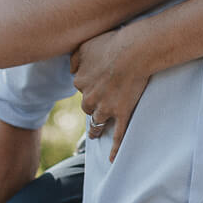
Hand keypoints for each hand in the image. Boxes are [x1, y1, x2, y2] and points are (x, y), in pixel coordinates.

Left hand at [71, 26, 154, 161]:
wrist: (132, 52)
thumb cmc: (110, 43)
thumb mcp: (85, 45)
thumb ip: (75, 58)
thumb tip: (70, 69)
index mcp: (80, 81)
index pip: (80, 86)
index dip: (89, 84)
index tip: (95, 83)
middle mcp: (90, 98)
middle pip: (87, 107)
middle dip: (91, 107)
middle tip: (96, 107)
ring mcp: (106, 108)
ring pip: (97, 122)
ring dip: (96, 129)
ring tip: (95, 134)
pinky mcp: (122, 114)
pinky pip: (118, 136)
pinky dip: (115, 149)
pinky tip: (111, 159)